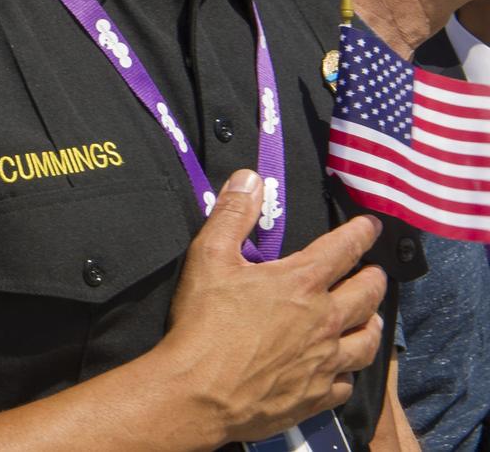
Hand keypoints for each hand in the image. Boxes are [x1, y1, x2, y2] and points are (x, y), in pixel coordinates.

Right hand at [162, 169, 385, 443]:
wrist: (200, 392)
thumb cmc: (204, 323)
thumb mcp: (209, 256)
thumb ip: (233, 214)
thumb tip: (249, 179)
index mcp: (301, 283)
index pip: (343, 249)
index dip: (360, 233)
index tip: (372, 225)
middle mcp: (324, 321)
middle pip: (367, 295)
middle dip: (374, 278)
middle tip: (375, 272)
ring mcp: (325, 362)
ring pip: (368, 341)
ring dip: (372, 324)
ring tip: (372, 318)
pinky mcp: (317, 396)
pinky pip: (347, 381)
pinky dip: (348, 370)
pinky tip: (341, 368)